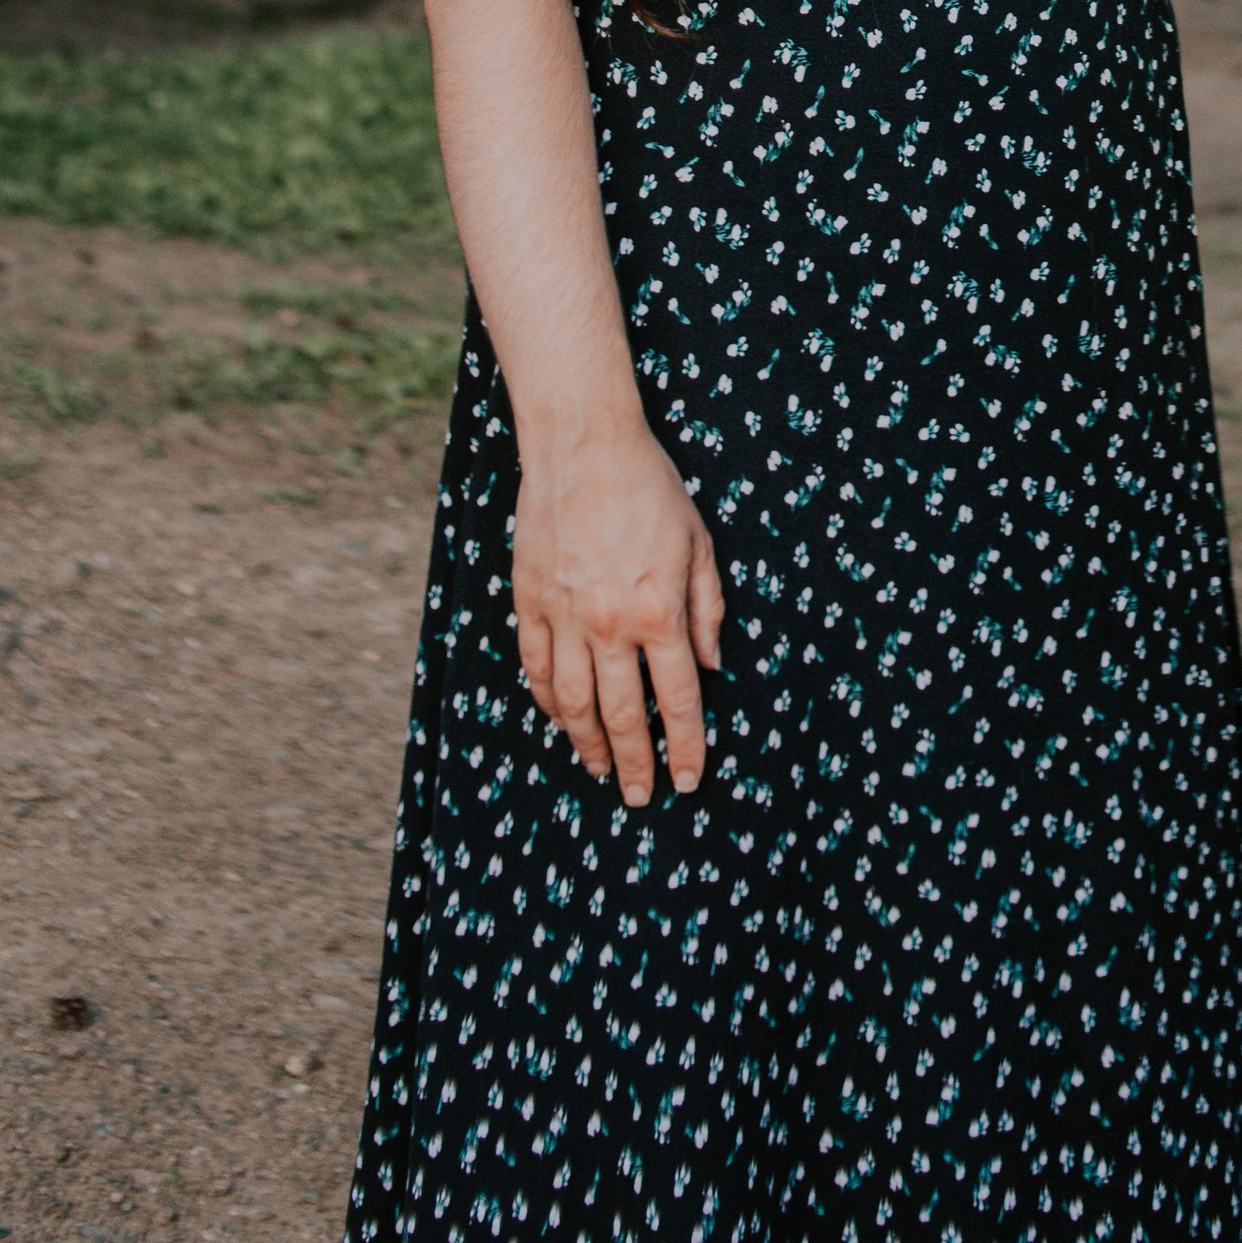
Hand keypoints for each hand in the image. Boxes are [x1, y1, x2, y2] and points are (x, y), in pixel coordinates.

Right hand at [511, 417, 724, 805]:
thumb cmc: (649, 488)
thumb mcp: (698, 543)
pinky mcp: (530, 604)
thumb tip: (712, 666)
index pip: (676, 700)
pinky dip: (548, 703)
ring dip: (588, 746)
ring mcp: (564, 618)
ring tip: (601, 771)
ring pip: (574, 705)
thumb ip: (707, 609)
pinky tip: (560, 720)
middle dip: (637, 763)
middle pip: (623, 716)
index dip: (684, 747)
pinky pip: (538, 670)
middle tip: (642, 797)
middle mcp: (610, 626)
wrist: (582, 445)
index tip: (688, 779)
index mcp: (658, 612)